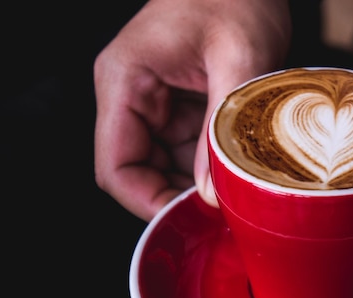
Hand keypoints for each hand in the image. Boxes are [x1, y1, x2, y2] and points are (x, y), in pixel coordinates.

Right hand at [94, 0, 290, 220]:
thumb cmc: (237, 0)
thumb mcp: (237, 60)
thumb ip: (218, 128)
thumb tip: (210, 193)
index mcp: (125, 80)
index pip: (115, 165)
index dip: (145, 201)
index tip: (185, 220)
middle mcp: (130, 95)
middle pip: (136, 171)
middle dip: (172, 197)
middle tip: (216, 212)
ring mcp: (153, 102)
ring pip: (161, 166)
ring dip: (191, 184)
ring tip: (229, 192)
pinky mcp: (177, 106)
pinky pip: (183, 150)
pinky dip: (204, 167)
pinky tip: (231, 172)